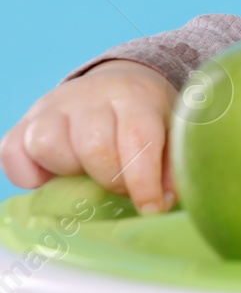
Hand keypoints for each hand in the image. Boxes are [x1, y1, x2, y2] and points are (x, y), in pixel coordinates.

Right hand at [0, 60, 178, 213]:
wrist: (117, 85)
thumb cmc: (148, 115)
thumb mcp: (172, 131)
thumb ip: (172, 166)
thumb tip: (163, 202)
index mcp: (134, 95)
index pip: (137, 136)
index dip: (143, 180)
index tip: (151, 207)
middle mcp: (90, 95)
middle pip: (92, 144)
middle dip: (110, 178)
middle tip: (120, 186)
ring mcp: (52, 107)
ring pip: (46, 143)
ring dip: (67, 170)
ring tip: (84, 173)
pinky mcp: (25, 122)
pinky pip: (11, 152)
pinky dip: (27, 174)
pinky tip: (51, 177)